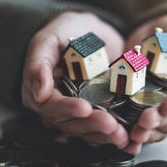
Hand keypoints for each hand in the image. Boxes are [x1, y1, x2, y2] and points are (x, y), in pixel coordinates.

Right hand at [22, 12, 128, 147]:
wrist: (92, 31)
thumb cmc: (67, 30)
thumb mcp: (50, 37)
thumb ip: (38, 62)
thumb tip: (38, 93)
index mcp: (40, 90)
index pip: (49, 106)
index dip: (66, 109)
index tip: (84, 108)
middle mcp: (56, 106)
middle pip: (70, 122)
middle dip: (91, 124)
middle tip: (110, 124)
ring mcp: (78, 111)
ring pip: (87, 129)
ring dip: (104, 134)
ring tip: (122, 134)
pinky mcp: (97, 111)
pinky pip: (102, 128)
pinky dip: (115, 132)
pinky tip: (129, 135)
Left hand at [124, 14, 166, 153]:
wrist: (163, 31)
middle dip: (160, 122)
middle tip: (145, 119)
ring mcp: (163, 110)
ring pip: (158, 128)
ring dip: (147, 132)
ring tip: (135, 131)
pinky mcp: (143, 108)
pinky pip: (140, 125)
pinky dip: (132, 133)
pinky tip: (126, 136)